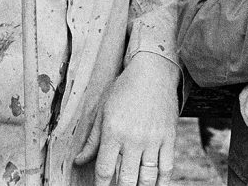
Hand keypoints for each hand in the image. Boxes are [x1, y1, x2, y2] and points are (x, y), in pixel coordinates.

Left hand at [74, 53, 179, 185]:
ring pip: (148, 177)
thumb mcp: (103, 111)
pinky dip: (162, 182)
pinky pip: (167, 167)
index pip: (104, 170)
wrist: (153, 72)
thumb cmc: (124, 89)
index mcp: (113, 131)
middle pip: (127, 179)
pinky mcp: (169, 137)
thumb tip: (78, 161)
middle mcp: (133, 138)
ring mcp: (153, 139)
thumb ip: (92, 139)